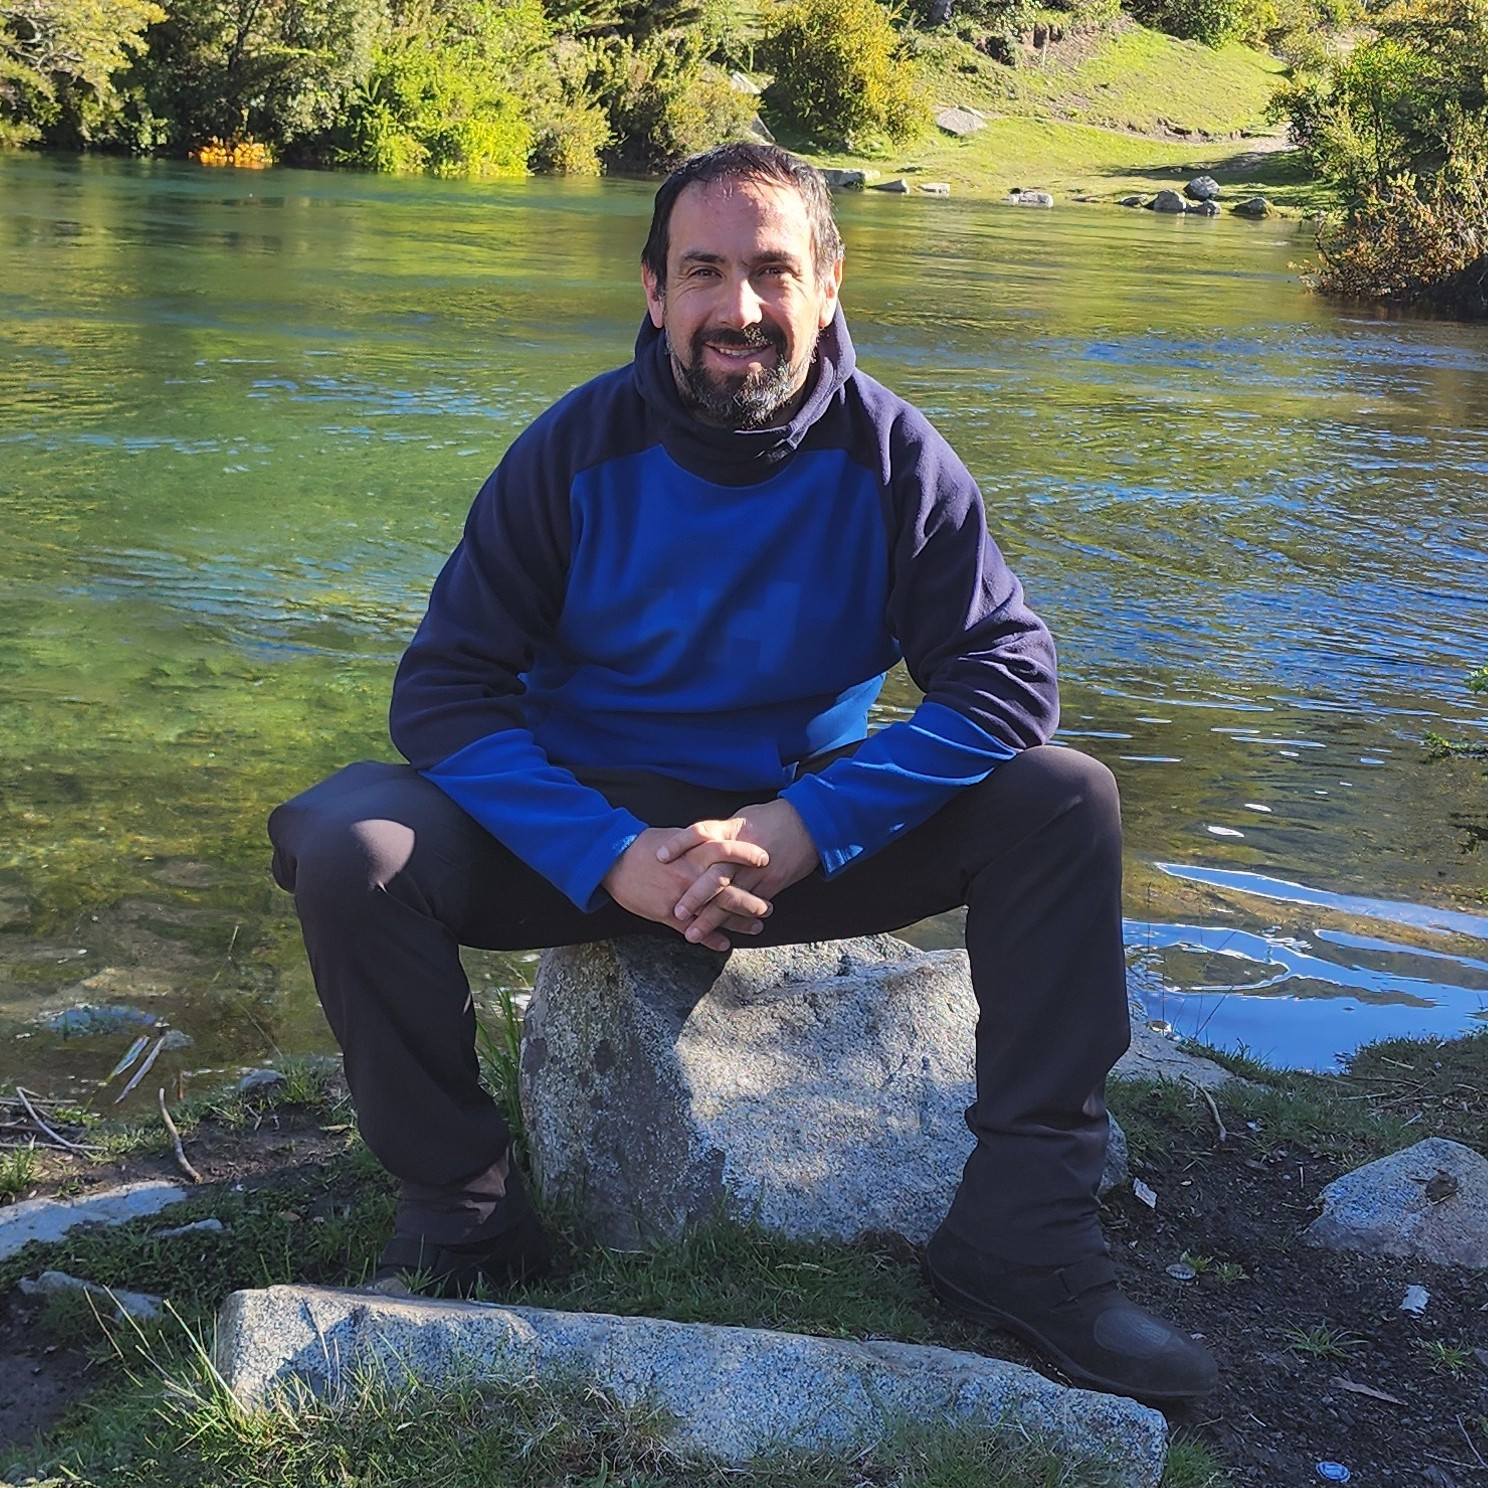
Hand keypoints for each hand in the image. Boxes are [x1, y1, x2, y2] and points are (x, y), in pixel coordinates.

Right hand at [602, 827, 772, 950]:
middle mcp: (690, 875)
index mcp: (692, 852)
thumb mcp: (674, 837)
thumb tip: (718, 841)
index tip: (765, 858)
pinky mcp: (667, 914)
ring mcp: (680, 897)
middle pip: (729, 889)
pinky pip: (694, 930)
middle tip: (769, 906)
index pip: (727, 850)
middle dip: (752, 900)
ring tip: (757, 926)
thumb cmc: (644, 846)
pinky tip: (725, 943)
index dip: (747, 854)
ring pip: (716, 913)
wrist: (613, 861)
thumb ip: (698, 842)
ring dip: (739, 921)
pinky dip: (711, 938)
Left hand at [658, 798, 819, 947]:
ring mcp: (757, 871)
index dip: (679, 844)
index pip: (700, 834)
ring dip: (710, 919)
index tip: (659, 856)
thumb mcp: (741, 819)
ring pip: (730, 898)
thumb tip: (694, 845)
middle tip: (676, 913)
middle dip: (694, 896)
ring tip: (692, 934)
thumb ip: (718, 834)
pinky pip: (750, 906)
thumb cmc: (772, 818)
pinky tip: (720, 935)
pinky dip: (734, 922)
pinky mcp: (771, 884)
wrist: (810, 823)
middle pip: (714, 875)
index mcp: (733, 830)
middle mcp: (742, 852)